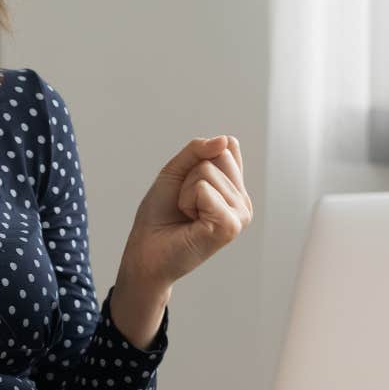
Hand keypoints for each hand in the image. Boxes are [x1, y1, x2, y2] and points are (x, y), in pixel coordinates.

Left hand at [120, 135, 253, 291]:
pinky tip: (190, 222)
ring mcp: (240, 215)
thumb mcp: (176, 171)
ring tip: (186, 214)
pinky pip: (204, 190)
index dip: (197, 159)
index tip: (187, 185)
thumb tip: (226, 140)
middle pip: (218, 155)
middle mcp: (242, 201)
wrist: (146, 249)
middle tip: (184, 203)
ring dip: (186, 191)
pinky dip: (187, 201)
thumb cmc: (160, 214)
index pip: (226, 146)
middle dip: (190, 174)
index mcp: (234, 188)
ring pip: (207, 171)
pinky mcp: (230, 226)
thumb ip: (198, 150)